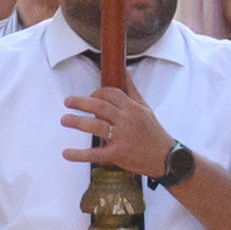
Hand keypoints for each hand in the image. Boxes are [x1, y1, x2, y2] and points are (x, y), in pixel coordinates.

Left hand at [60, 85, 181, 179]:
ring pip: (95, 126)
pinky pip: (95, 153)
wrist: (166, 158)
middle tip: (67, 101)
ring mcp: (122, 138)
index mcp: (134, 108)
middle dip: (80, 102)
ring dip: (76, 122)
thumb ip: (133, 91)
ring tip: (64, 120)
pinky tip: (66, 153)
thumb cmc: (154, 132)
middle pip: (99, 107)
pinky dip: (79, 154)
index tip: (88, 97)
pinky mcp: (118, 155)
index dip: (96, 92)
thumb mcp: (146, 109)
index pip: (111, 94)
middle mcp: (127, 121)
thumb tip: (126, 71)